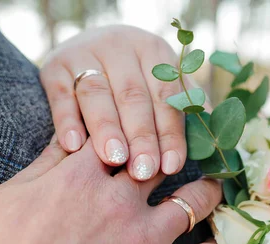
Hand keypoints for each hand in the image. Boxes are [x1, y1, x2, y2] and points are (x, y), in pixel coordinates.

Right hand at [0, 138, 221, 243]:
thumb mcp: (8, 199)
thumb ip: (45, 164)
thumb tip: (69, 135)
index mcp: (83, 175)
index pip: (120, 137)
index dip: (132, 139)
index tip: (140, 146)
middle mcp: (122, 200)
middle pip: (164, 162)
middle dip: (172, 158)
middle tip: (182, 162)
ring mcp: (146, 240)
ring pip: (197, 201)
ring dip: (206, 194)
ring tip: (210, 192)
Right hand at [41, 26, 186, 180]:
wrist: (86, 51)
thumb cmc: (135, 81)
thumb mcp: (162, 84)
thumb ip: (186, 108)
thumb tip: (215, 144)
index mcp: (155, 52)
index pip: (166, 96)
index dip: (170, 132)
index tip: (172, 166)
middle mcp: (121, 47)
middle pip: (133, 96)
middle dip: (141, 136)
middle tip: (144, 170)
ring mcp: (85, 53)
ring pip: (97, 94)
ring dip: (107, 128)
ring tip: (114, 159)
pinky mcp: (54, 66)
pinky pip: (61, 94)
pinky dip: (67, 120)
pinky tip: (73, 146)